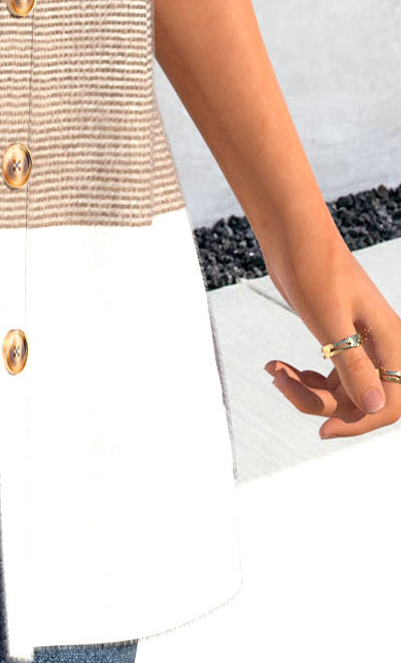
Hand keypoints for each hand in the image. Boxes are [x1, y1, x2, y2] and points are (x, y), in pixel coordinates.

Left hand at [261, 235, 400, 440]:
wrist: (292, 233)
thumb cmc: (312, 268)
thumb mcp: (329, 320)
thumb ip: (352, 364)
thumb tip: (373, 407)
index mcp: (390, 342)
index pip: (390, 403)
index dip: (360, 423)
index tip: (323, 429)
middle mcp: (381, 346)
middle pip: (361, 401)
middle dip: (321, 403)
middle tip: (282, 383)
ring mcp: (359, 344)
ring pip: (341, 391)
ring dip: (306, 390)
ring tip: (274, 371)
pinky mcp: (337, 339)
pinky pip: (327, 376)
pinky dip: (302, 378)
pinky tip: (275, 367)